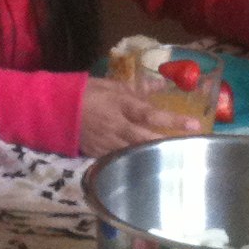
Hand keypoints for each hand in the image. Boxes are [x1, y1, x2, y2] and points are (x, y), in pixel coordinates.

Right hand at [78, 77, 202, 157]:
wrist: (54, 109)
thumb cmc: (85, 93)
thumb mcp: (111, 85)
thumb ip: (137, 90)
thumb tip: (161, 86)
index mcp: (120, 106)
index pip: (151, 114)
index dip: (173, 120)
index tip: (194, 124)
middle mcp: (116, 127)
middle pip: (146, 139)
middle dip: (168, 143)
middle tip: (189, 146)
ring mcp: (107, 143)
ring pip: (135, 153)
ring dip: (155, 155)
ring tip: (174, 156)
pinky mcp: (99, 155)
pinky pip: (120, 160)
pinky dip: (135, 162)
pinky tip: (148, 163)